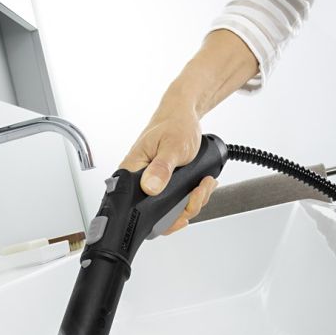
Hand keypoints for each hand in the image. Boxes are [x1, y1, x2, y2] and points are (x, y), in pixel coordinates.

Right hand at [119, 110, 217, 234]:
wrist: (183, 115)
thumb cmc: (174, 124)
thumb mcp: (172, 146)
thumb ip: (161, 168)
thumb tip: (150, 187)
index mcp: (131, 172)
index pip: (134, 207)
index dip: (157, 219)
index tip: (181, 213)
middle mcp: (139, 182)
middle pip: (157, 215)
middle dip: (184, 209)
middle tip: (199, 191)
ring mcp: (152, 186)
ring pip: (172, 210)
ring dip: (194, 201)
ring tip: (204, 183)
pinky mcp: (164, 186)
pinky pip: (178, 202)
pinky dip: (194, 197)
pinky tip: (202, 185)